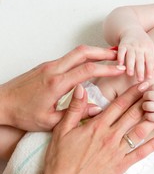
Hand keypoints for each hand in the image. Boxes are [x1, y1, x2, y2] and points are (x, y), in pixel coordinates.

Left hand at [0, 45, 124, 130]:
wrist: (0, 103)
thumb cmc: (21, 114)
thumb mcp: (49, 121)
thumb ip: (75, 114)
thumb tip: (97, 110)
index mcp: (56, 83)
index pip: (88, 70)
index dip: (107, 68)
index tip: (121, 69)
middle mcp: (54, 70)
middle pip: (83, 52)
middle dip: (104, 52)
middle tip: (119, 55)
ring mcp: (49, 65)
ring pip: (76, 52)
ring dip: (95, 52)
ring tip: (110, 56)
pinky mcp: (47, 66)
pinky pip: (69, 57)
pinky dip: (84, 56)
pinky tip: (91, 62)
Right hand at [40, 82, 153, 173]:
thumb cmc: (60, 161)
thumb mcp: (62, 131)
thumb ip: (74, 109)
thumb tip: (80, 87)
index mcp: (97, 127)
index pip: (119, 105)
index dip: (133, 93)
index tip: (142, 85)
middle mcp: (110, 137)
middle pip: (132, 115)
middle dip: (145, 101)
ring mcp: (117, 151)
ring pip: (139, 132)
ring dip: (151, 120)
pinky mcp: (121, 166)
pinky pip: (140, 154)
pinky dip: (152, 146)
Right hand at [118, 28, 153, 80]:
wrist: (131, 29)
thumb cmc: (142, 41)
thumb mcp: (150, 47)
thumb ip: (152, 57)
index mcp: (148, 48)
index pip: (150, 60)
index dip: (150, 69)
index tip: (149, 77)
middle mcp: (140, 47)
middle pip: (140, 60)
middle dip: (140, 70)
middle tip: (140, 79)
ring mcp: (131, 45)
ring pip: (130, 56)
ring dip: (130, 65)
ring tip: (130, 74)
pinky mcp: (122, 44)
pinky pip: (121, 52)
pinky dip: (120, 58)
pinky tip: (120, 64)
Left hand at [142, 84, 153, 125]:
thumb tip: (149, 85)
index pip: (153, 86)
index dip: (150, 89)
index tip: (151, 92)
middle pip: (148, 95)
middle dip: (145, 97)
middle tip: (147, 100)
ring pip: (147, 105)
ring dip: (145, 106)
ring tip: (148, 107)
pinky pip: (149, 116)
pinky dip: (148, 115)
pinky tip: (151, 114)